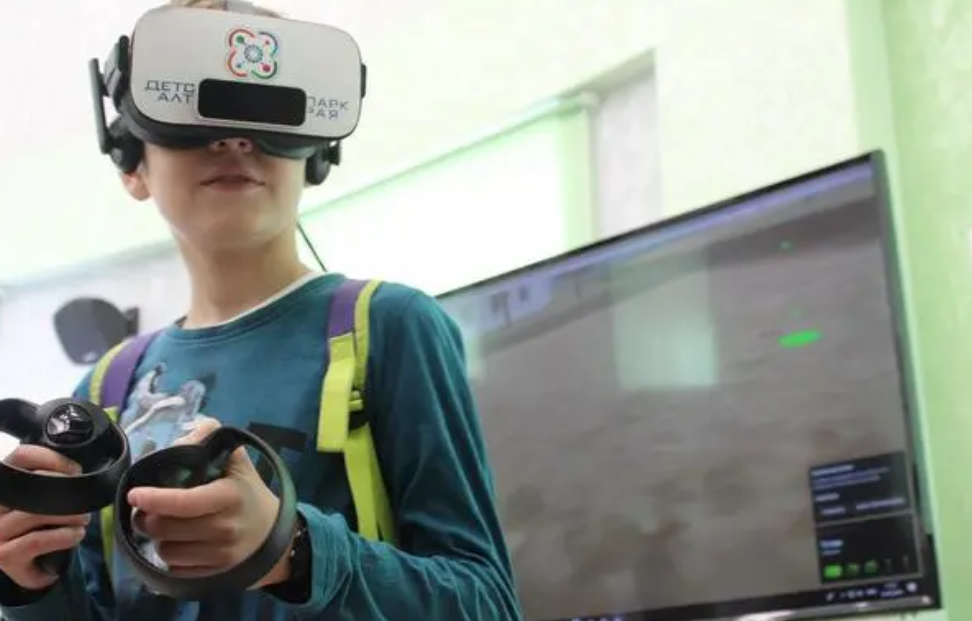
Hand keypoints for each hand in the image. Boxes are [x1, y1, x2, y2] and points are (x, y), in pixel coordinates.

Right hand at [0, 446, 88, 589]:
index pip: (21, 456)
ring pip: (38, 513)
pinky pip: (37, 540)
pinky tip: (75, 535)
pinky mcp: (5, 556)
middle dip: (67, 492)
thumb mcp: (37, 502)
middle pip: (34, 484)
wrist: (25, 568)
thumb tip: (75, 471)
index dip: (51, 458)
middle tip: (84, 504)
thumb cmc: (35, 530)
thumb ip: (48, 482)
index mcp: (4, 487)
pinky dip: (64, 536)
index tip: (75, 470)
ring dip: (70, 516)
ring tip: (82, 520)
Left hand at [128, 417, 291, 587]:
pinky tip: (178, 543)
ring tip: (164, 527)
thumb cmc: (248, 494)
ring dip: (157, 539)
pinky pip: (174, 569)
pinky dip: (169, 557)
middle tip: (145, 510)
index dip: (155, 498)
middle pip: (165, 528)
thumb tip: (185, 435)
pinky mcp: (213, 575)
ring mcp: (220, 556)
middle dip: (146, 518)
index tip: (135, 494)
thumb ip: (211, 440)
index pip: (184, 502)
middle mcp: (225, 528)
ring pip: (165, 551)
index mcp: (230, 496)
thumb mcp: (237, 462)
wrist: (274, 536)